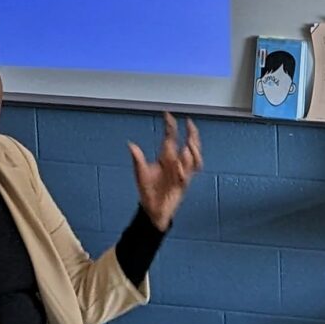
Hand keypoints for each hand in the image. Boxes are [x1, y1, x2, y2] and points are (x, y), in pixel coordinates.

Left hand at [128, 111, 202, 229]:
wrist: (153, 209)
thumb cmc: (148, 191)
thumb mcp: (140, 174)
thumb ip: (138, 159)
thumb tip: (131, 144)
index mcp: (166, 157)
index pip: (171, 137)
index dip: (171, 125)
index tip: (168, 115)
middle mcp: (176, 162)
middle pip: (189, 144)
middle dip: (191, 133)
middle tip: (189, 124)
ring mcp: (182, 172)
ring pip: (194, 157)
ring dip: (193, 150)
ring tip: (188, 145)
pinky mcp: (185, 182)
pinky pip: (190, 172)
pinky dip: (186, 168)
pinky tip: (180, 165)